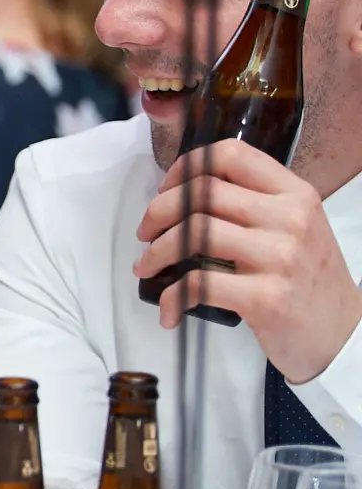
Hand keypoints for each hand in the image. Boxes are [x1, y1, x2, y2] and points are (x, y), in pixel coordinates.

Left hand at [135, 138, 361, 381]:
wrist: (343, 333)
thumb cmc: (309, 278)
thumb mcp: (297, 227)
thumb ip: (254, 203)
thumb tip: (185, 194)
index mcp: (295, 194)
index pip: (231, 154)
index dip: (187, 166)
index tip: (167, 189)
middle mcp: (289, 219)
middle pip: (203, 193)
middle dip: (159, 211)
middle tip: (146, 233)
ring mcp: (279, 257)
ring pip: (194, 233)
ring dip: (157, 252)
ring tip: (147, 267)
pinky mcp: (266, 297)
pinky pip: (199, 284)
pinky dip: (173, 296)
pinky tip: (169, 308)